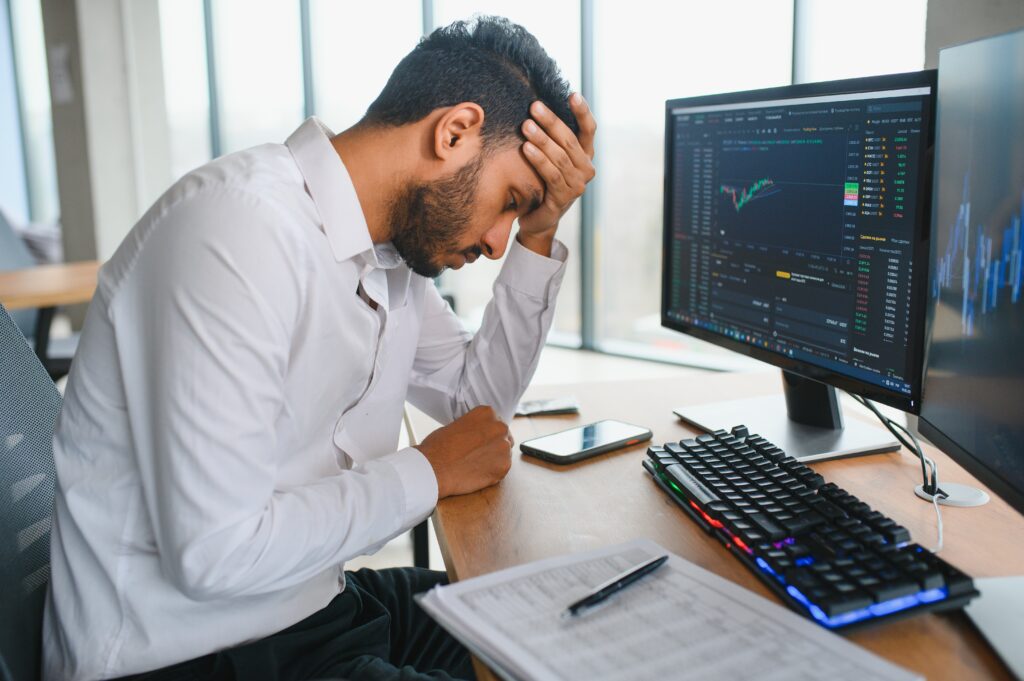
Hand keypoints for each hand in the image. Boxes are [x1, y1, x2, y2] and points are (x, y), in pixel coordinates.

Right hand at [416, 405, 512, 497]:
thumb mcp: (456, 425)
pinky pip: (502, 469)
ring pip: (504, 454)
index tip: (479, 442)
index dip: (486, 434)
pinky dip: (492, 473)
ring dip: (493, 459)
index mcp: (487, 413)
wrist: (433, 468)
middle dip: (493, 446)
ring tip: (474, 465)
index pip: (495, 423)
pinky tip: (477, 473)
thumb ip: (473, 428)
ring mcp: (504, 447)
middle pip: (503, 437)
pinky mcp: (504, 466)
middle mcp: (499, 427)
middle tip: (478, 455)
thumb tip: (478, 436)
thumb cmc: (438, 447)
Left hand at [517, 93, 596, 253]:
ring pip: (559, 157)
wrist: (538, 218)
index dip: (582, 112)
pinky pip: (550, 175)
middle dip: (552, 122)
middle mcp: (586, 170)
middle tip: (534, 107)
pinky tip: (526, 147)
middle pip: (570, 141)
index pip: (588, 130)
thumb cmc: (542, 181)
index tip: (572, 94)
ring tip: (526, 126)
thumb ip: (552, 138)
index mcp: (585, 156)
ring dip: (542, 140)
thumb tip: (538, 105)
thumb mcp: (550, 157)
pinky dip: (538, 160)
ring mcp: (577, 186)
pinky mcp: (563, 199)